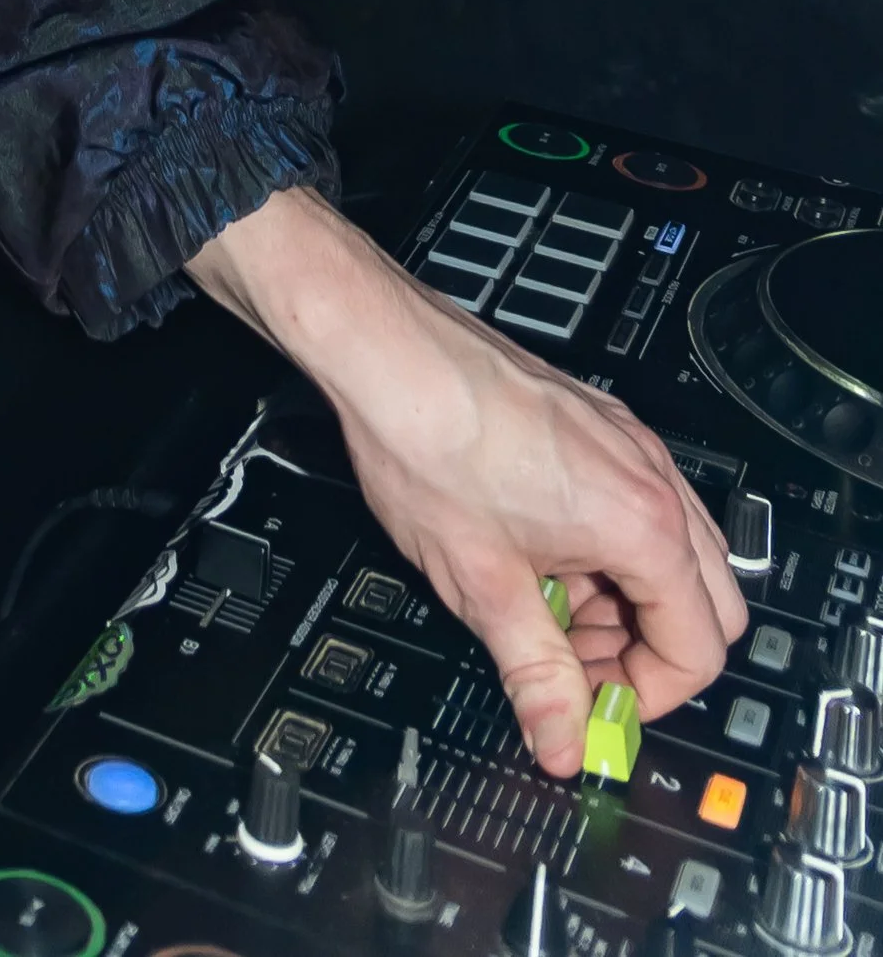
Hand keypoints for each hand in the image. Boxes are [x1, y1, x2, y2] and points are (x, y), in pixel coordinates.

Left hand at [189, 186, 745, 774]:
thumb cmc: (429, 444)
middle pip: (709, 603)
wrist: (386, 350)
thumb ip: (536, 675)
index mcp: (642, 524)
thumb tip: (563, 745)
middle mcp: (651, 476)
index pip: (701, 649)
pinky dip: (607, 550)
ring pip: (674, 554)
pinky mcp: (595, 423)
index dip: (649, 695)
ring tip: (544, 608)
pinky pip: (635, 506)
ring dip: (626, 601)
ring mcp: (626, 442)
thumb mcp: (483, 585)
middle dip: (649, 651)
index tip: (593, 707)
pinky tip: (536, 553)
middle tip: (574, 664)